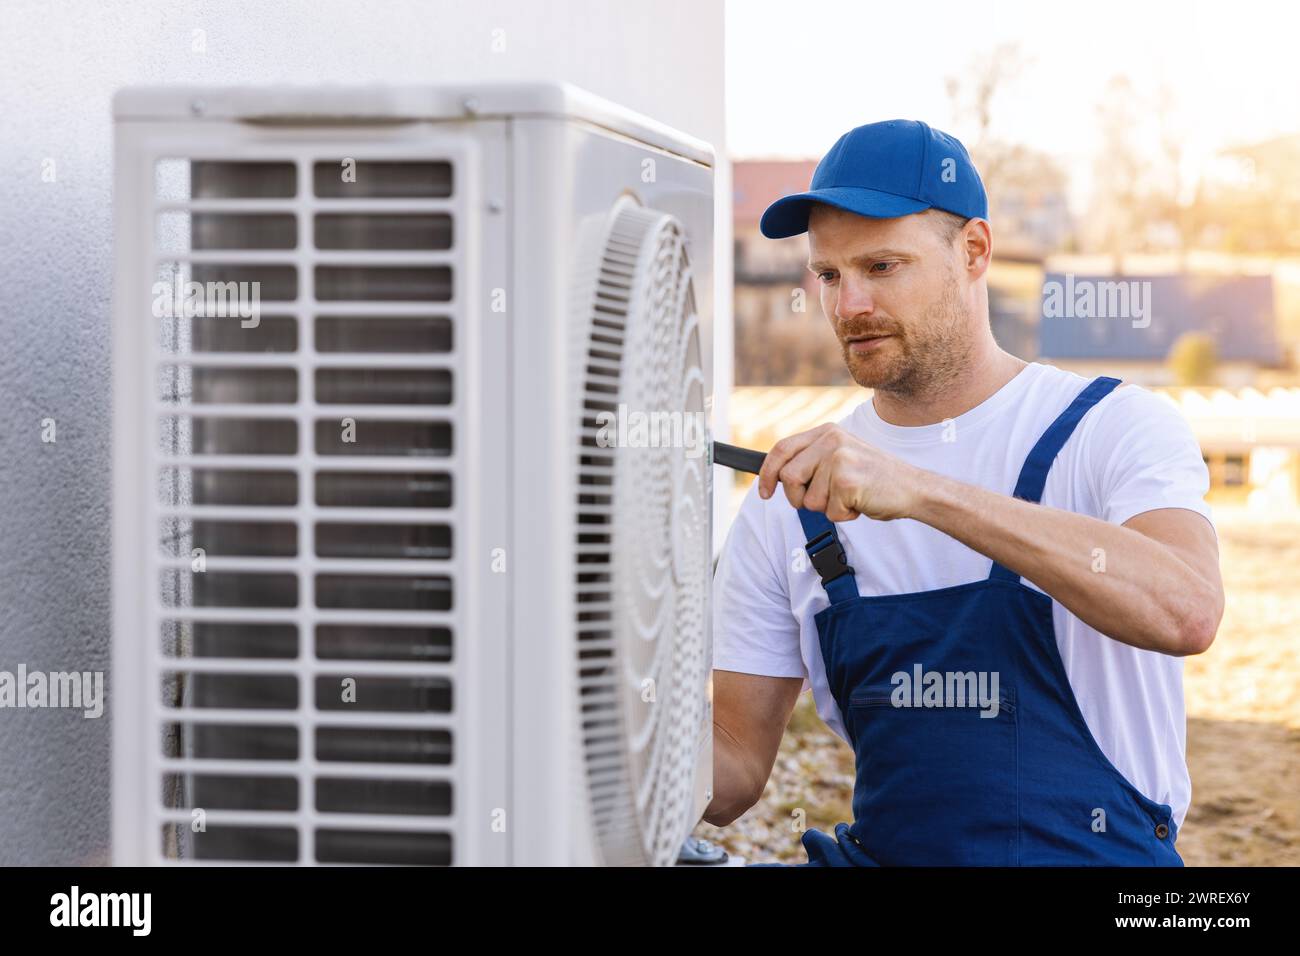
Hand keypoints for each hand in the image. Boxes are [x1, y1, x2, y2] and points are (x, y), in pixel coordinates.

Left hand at [757, 423, 923, 521]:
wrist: (912, 487)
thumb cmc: (875, 478)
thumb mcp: (841, 457)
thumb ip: (813, 460)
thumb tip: (777, 476)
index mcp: (827, 432)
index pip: (782, 449)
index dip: (767, 473)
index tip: (765, 493)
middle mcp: (831, 440)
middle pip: (788, 477)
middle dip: (799, 498)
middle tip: (824, 501)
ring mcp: (838, 459)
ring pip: (808, 500)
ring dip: (827, 508)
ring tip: (850, 497)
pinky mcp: (846, 481)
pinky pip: (829, 512)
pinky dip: (844, 516)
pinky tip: (860, 503)